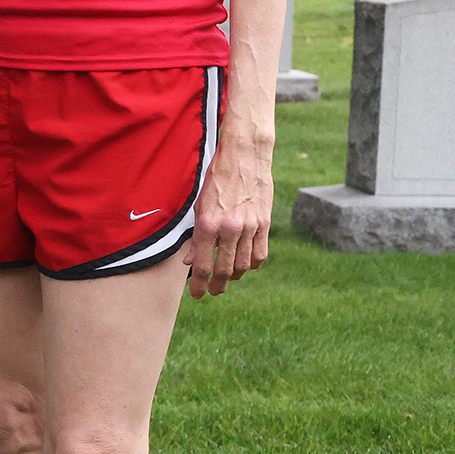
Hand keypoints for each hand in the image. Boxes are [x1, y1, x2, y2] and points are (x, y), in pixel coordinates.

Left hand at [179, 126, 272, 297]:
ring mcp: (250, 227)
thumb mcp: (198, 206)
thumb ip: (195, 236)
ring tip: (226, 279)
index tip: (197, 295)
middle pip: (224, 270)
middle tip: (212, 292)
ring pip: (244, 265)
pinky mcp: (264, 223)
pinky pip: (260, 254)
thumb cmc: (215, 180)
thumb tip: (190, 262)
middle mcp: (229, 228)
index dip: (199, 285)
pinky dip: (252, 264)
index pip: (202, 265)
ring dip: (234, 276)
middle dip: (217, 285)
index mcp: (208, 224)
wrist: (244, 157)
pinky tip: (245, 265)